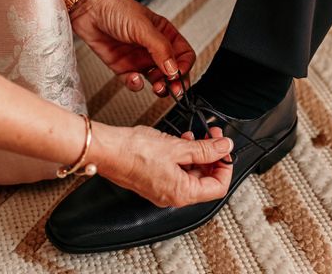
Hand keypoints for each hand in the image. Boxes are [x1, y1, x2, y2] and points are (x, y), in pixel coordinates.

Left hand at [70, 0, 195, 96]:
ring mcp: (138, 58)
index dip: (184, 66)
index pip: (184, 55)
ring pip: (156, 80)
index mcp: (164, 34)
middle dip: (175, 82)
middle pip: (172, 71)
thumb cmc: (116, 7)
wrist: (88, 8)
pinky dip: (135, 84)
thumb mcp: (143, 27)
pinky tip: (134, 79)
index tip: (179, 75)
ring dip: (158, 87)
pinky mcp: (123, 66)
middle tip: (173, 90)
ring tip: (157, 87)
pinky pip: (134, 82)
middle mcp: (153, 47)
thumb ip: (161, 49)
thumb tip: (174, 69)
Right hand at [91, 122, 233, 206]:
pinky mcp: (152, 180)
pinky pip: (175, 171)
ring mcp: (161, 189)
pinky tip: (180, 141)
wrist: (106, 149)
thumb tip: (224, 148)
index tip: (224, 148)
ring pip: (190, 174)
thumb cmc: (134, 151)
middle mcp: (172, 196)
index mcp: (182, 193)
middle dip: (211, 157)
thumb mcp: (177, 147)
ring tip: (195, 135)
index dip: (225, 166)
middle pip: (204, 180)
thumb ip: (204, 149)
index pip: (218, 187)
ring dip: (197, 154)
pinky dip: (182, 156)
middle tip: (212, 136)